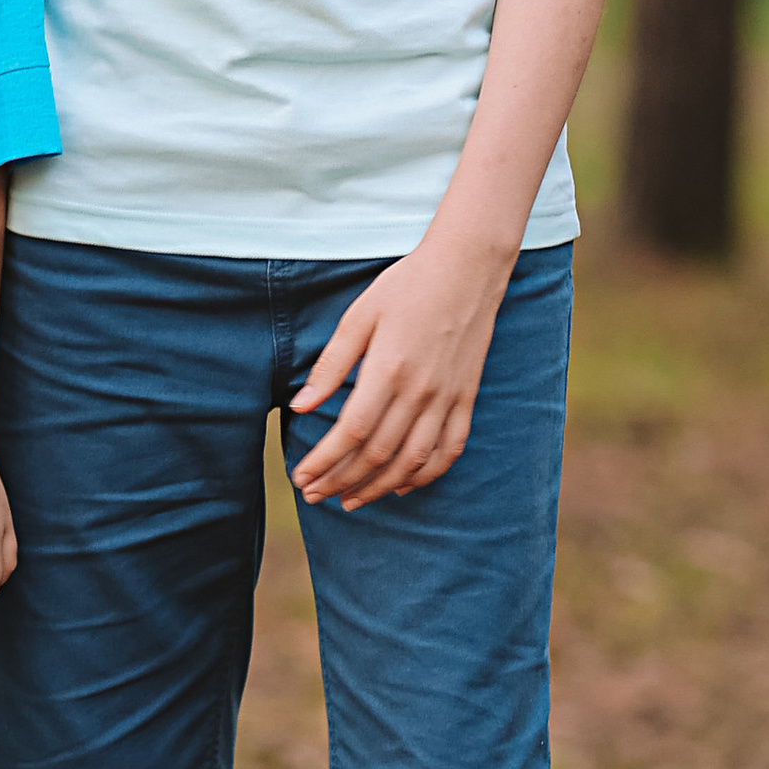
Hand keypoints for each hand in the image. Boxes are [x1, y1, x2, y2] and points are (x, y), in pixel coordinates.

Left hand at [287, 235, 509, 510]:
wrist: (467, 268)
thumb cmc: (406, 286)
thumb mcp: (359, 316)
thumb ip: (331, 365)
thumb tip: (300, 407)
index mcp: (388, 370)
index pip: (350, 434)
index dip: (323, 462)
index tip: (300, 477)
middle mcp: (420, 392)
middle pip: (376, 455)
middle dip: (340, 481)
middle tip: (314, 495)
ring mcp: (448, 399)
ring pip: (411, 461)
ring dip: (377, 488)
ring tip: (349, 500)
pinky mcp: (467, 399)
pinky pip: (449, 450)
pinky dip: (425, 475)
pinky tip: (401, 486)